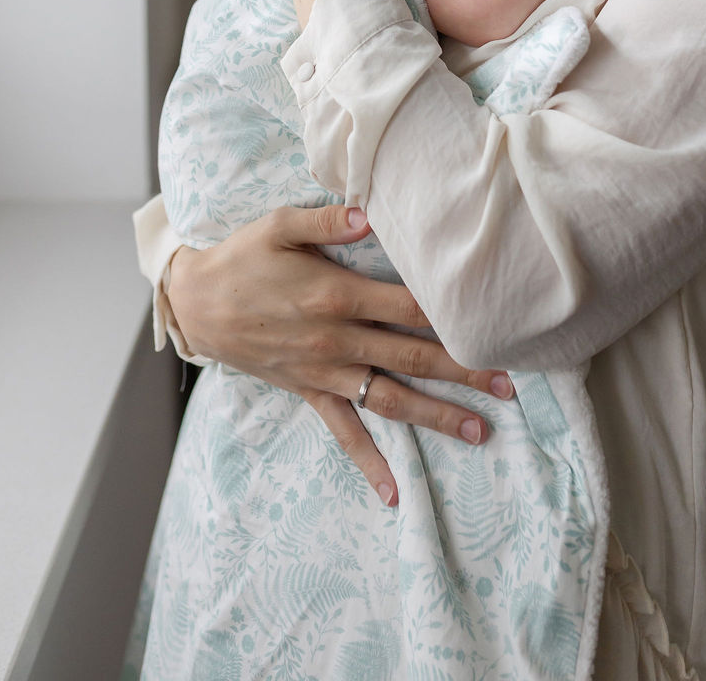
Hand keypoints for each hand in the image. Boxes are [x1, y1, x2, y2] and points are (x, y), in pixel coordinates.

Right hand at [167, 202, 513, 507]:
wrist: (196, 303)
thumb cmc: (241, 258)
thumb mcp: (277, 225)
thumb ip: (327, 219)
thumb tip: (370, 212)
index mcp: (336, 294)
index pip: (407, 306)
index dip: (450, 314)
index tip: (491, 320)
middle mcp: (337, 339)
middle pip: (413, 356)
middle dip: (464, 370)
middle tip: (509, 385)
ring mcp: (324, 371)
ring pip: (391, 398)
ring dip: (437, 415)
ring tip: (481, 431)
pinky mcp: (309, 392)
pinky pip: (344, 432)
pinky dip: (369, 463)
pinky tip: (395, 493)